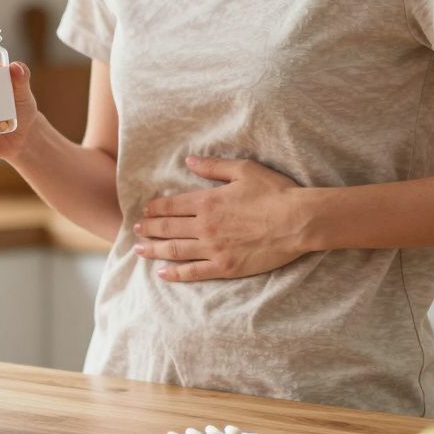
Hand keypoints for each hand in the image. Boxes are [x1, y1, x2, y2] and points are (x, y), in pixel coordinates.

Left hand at [133, 156, 307, 281]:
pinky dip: (175, 273)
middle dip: (149, 228)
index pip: (172, 205)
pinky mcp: (225, 266)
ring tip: (139, 250)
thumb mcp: (244, 170)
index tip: (144, 210)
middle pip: (168, 228)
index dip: (155, 208)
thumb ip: (213, 167)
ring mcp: (214, 248)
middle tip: (135, 229)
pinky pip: (194, 272)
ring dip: (154, 249)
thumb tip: (189, 160)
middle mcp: (205, 226)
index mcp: (208, 201)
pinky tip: (162, 273)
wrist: (299, 221)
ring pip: (175, 250)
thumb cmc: (275, 192)